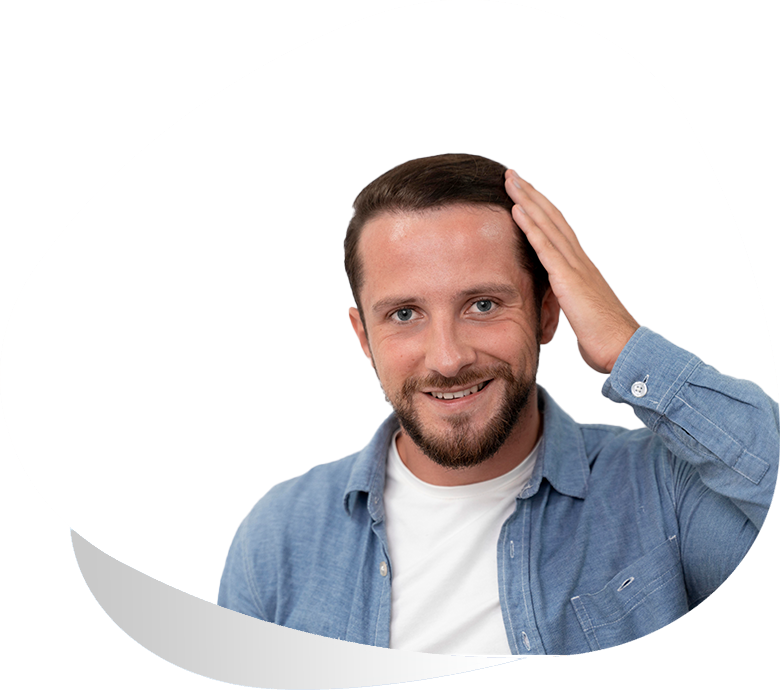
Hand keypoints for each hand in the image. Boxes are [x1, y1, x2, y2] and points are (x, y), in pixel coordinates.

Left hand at [504, 169, 638, 373]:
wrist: (623, 350)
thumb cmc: (604, 339)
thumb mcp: (579, 315)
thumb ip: (567, 303)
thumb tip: (557, 304)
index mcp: (580, 268)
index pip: (557, 230)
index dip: (541, 210)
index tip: (523, 193)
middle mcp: (579, 261)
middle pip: (552, 218)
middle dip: (531, 194)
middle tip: (512, 174)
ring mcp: (575, 267)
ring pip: (549, 224)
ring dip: (528, 200)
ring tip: (510, 180)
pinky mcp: (569, 280)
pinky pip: (546, 248)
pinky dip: (531, 227)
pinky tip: (517, 210)